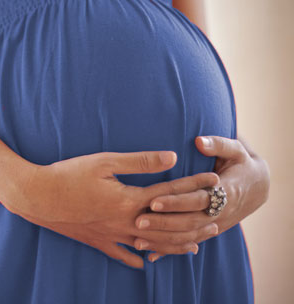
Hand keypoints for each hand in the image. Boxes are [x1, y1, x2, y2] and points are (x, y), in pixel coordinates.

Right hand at [10, 150, 219, 268]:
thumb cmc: (68, 174)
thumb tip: (171, 158)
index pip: (170, 193)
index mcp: (130, 200)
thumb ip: (140, 161)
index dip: (193, 186)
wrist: (38, 196)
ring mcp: (111, 235)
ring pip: (151, 244)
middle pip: (168, 225)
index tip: (213, 181)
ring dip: (175, 244)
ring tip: (195, 245)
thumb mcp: (104, 162)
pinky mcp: (96, 241)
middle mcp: (125, 222)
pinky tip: (145, 262)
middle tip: (216, 220)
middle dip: (194, 222)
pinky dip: (136, 258)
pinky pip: (121, 254)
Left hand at [135, 135, 269, 261]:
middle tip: (138, 221)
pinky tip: (151, 255)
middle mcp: (220, 213)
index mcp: (225, 192)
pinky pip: (189, 243)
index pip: (196, 199)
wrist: (257, 187)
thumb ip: (218, 144)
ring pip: (188, 238)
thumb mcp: (236, 150)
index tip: (153, 200)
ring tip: (138, 240)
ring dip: (164, 241)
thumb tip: (199, 141)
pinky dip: (171, 250)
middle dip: (163, 223)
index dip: (175, 201)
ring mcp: (215, 225)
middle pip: (189, 222)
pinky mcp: (208, 231)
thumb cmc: (241, 163)